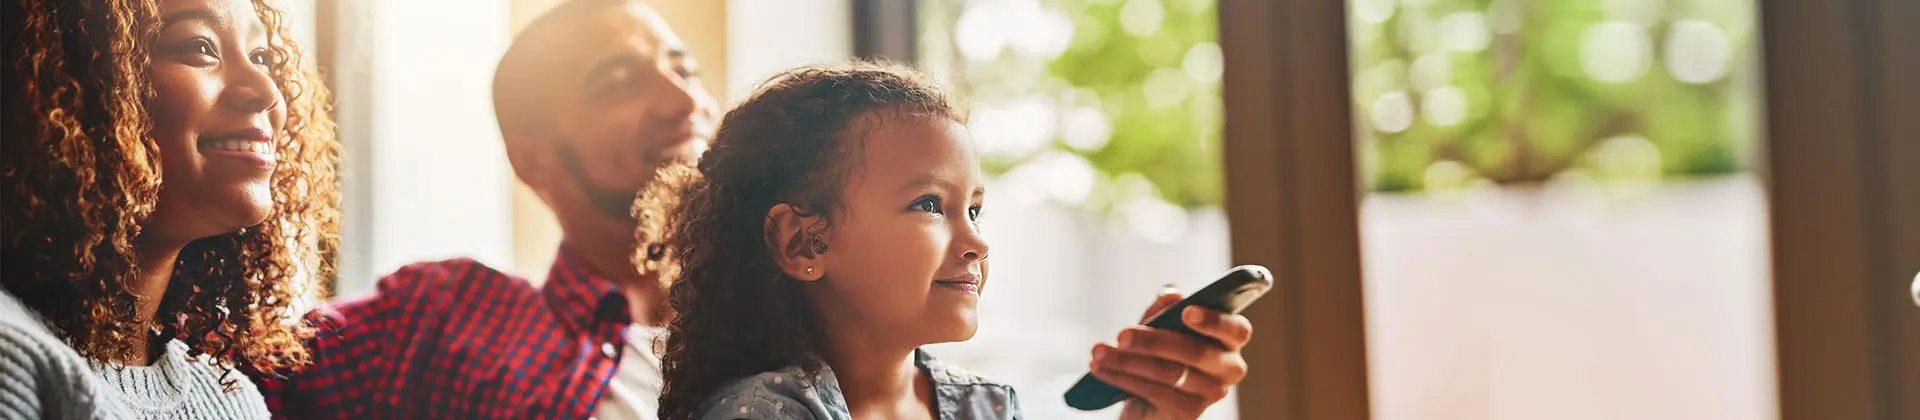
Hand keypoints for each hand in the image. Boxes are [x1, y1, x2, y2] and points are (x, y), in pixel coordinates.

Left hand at [1091, 288, 1252, 419]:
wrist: (1147, 400)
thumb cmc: (1159, 352)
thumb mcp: (1160, 325)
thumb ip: (1166, 308)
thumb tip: (1171, 294)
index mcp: (1230, 339)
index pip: (1236, 330)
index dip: (1214, 321)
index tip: (1186, 312)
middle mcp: (1229, 368)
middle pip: (1194, 352)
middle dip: (1153, 341)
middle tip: (1121, 334)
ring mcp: (1211, 394)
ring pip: (1169, 372)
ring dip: (1128, 360)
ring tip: (1098, 351)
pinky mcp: (1189, 414)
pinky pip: (1154, 392)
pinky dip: (1123, 378)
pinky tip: (1101, 369)